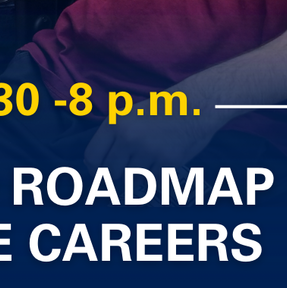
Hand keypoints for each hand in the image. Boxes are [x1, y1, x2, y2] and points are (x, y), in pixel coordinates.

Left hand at [85, 109, 219, 179]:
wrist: (194, 106)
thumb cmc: (161, 109)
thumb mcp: (130, 114)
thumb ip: (114, 136)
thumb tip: (96, 164)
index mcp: (115, 123)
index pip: (92, 156)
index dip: (94, 168)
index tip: (100, 172)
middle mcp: (127, 138)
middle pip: (110, 172)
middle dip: (117, 173)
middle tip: (127, 167)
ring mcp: (146, 151)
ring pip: (131, 178)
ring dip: (137, 174)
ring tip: (148, 158)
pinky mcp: (165, 162)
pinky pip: (151, 181)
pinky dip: (154, 176)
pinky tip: (160, 162)